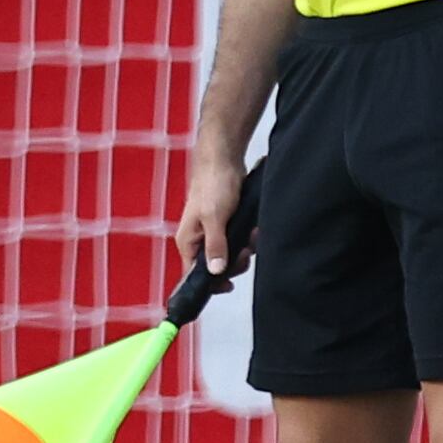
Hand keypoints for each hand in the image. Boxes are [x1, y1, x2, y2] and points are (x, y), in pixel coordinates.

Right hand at [175, 151, 249, 281]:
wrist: (224, 159)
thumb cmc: (213, 184)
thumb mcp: (214, 217)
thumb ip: (215, 245)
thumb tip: (215, 271)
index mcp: (188, 241)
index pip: (194, 274)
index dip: (211, 282)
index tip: (229, 284)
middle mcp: (199, 239)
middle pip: (217, 267)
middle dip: (235, 262)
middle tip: (245, 251)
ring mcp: (213, 232)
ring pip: (231, 254)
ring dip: (245, 248)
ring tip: (252, 235)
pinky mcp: (227, 223)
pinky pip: (239, 240)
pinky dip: (248, 237)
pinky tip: (254, 229)